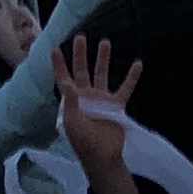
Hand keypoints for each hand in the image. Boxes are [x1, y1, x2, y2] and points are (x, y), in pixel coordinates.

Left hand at [55, 36, 145, 193]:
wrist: (103, 157)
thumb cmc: (83, 142)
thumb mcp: (72, 122)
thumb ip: (71, 101)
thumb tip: (67, 82)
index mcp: (72, 100)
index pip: (64, 79)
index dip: (59, 65)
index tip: (55, 48)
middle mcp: (86, 96)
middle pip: (82, 70)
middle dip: (81, 54)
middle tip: (80, 37)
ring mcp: (102, 100)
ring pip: (102, 74)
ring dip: (103, 59)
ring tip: (105, 41)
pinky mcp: (116, 105)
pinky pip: (125, 87)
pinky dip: (131, 76)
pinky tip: (137, 63)